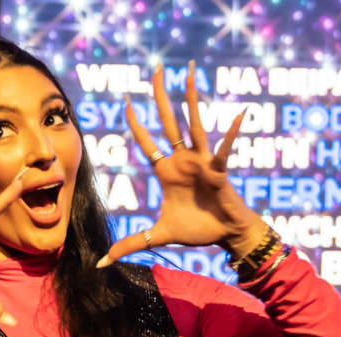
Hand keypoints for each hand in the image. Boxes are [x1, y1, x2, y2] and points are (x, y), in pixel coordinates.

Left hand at [98, 61, 266, 267]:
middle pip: (168, 122)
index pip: (148, 142)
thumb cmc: (198, 230)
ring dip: (191, 98)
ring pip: (193, 123)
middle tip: (155, 69)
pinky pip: (224, 149)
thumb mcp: (158, 236)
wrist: (225, 235)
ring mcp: (202, 161)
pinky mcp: (219, 169)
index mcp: (168, 171)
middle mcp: (183, 160)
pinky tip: (239, 115)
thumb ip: (131, 244)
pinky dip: (231, 134)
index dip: (135, 124)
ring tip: (189, 72)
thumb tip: (101, 262)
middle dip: (160, 96)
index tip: (125, 103)